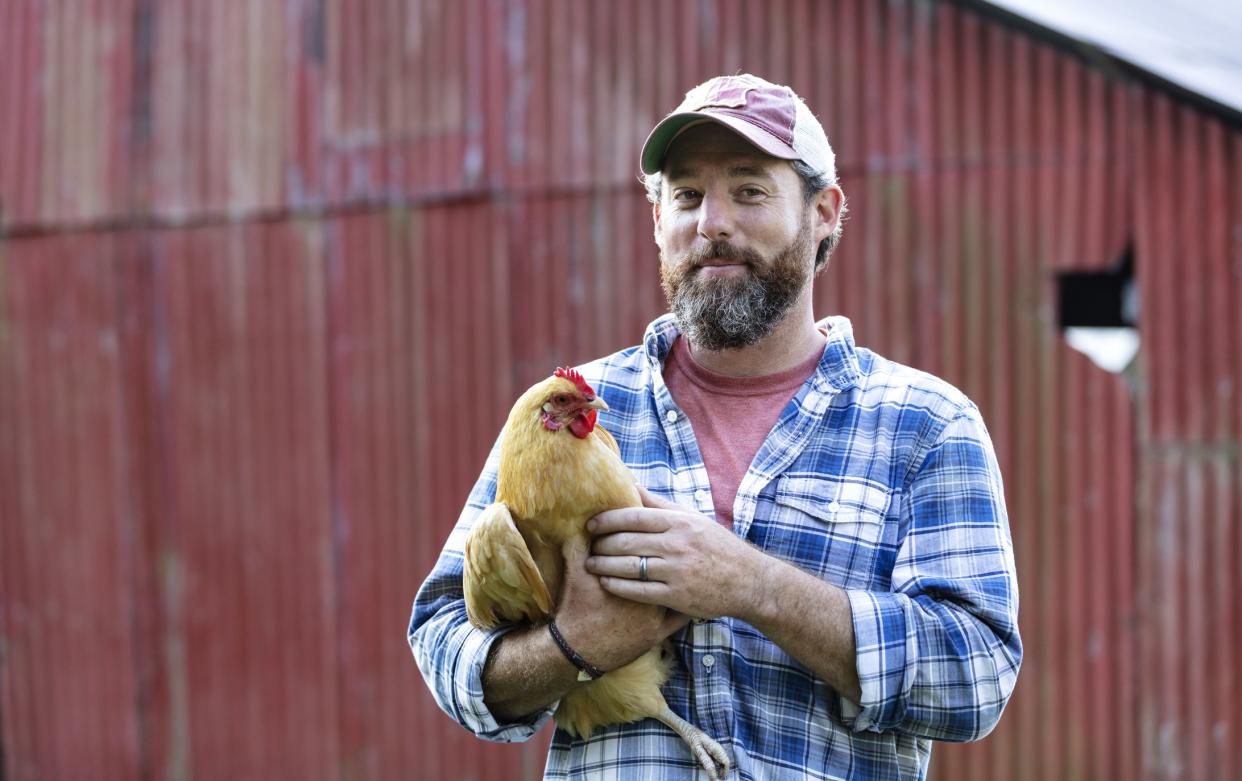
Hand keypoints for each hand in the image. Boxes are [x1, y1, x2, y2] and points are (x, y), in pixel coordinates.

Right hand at [552, 535, 688, 672]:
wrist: (576, 649)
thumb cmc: (575, 609)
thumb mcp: (575, 574)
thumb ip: (578, 548)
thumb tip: (576, 528)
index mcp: (632, 572)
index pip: (652, 545)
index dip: (654, 535)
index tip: (655, 531)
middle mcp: (649, 591)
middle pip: (669, 566)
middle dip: (672, 555)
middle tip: (672, 546)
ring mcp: (656, 614)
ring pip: (679, 590)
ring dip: (681, 577)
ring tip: (683, 566)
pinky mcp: (658, 633)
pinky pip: (680, 618)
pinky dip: (684, 607)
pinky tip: (686, 598)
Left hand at [586, 486, 764, 620]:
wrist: (749, 581)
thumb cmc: (717, 546)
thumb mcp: (693, 519)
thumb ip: (659, 504)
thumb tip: (630, 483)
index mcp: (680, 522)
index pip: (634, 517)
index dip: (607, 520)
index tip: (591, 524)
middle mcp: (677, 544)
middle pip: (626, 542)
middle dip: (601, 544)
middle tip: (588, 545)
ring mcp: (677, 571)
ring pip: (628, 566)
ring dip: (603, 565)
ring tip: (590, 564)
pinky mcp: (676, 596)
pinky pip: (637, 590)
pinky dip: (617, 585)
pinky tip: (606, 582)